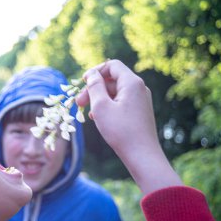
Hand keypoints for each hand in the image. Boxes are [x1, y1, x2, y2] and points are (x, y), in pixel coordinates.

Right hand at [76, 60, 182, 193]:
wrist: (142, 155)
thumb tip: (91, 74)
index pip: (112, 65)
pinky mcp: (139, 111)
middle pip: (112, 79)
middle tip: (78, 103)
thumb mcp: (101, 106)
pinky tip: (98, 118)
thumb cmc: (120, 130)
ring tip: (87, 113)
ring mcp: (140, 100)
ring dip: (98, 99)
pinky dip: (107, 106)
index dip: (95, 71)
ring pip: (115, 92)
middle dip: (93, 88)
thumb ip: (94, 86)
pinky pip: (120, 102)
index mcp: (132, 83)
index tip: (82, 82)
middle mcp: (139, 88)